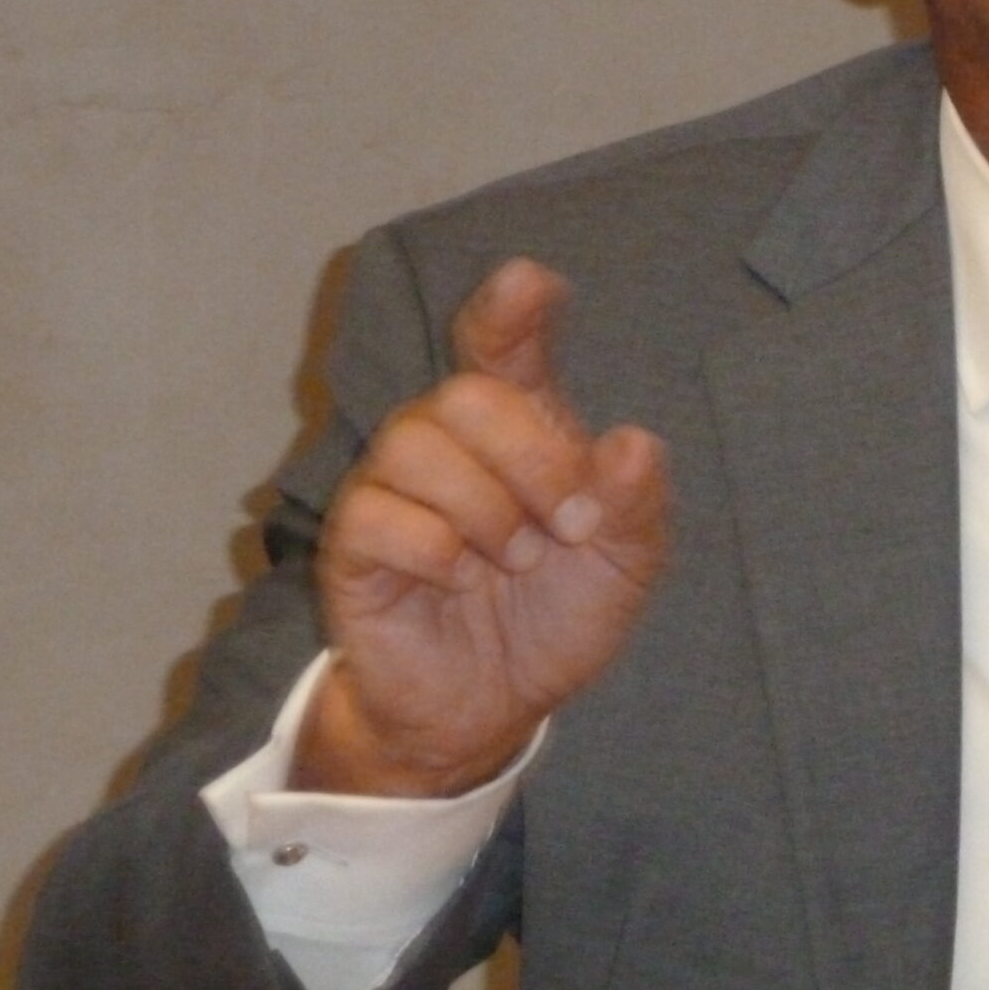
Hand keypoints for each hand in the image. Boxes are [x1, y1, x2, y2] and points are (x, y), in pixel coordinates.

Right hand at [295, 258, 669, 796]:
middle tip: (571, 523)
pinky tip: (461, 582)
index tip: (529, 282)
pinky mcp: (353, 543)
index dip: (511, 309)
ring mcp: (393, 488)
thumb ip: (636, 504)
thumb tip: (635, 444)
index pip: (503, 345)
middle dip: (533, 456)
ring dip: (487, 509)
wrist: (496, 707)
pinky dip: (436, 549)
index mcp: (520, 431)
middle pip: (469, 394)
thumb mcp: (624, 564)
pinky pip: (377, 514)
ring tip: (515, 561)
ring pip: (418, 445)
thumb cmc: (555, 616)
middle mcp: (450, 443)